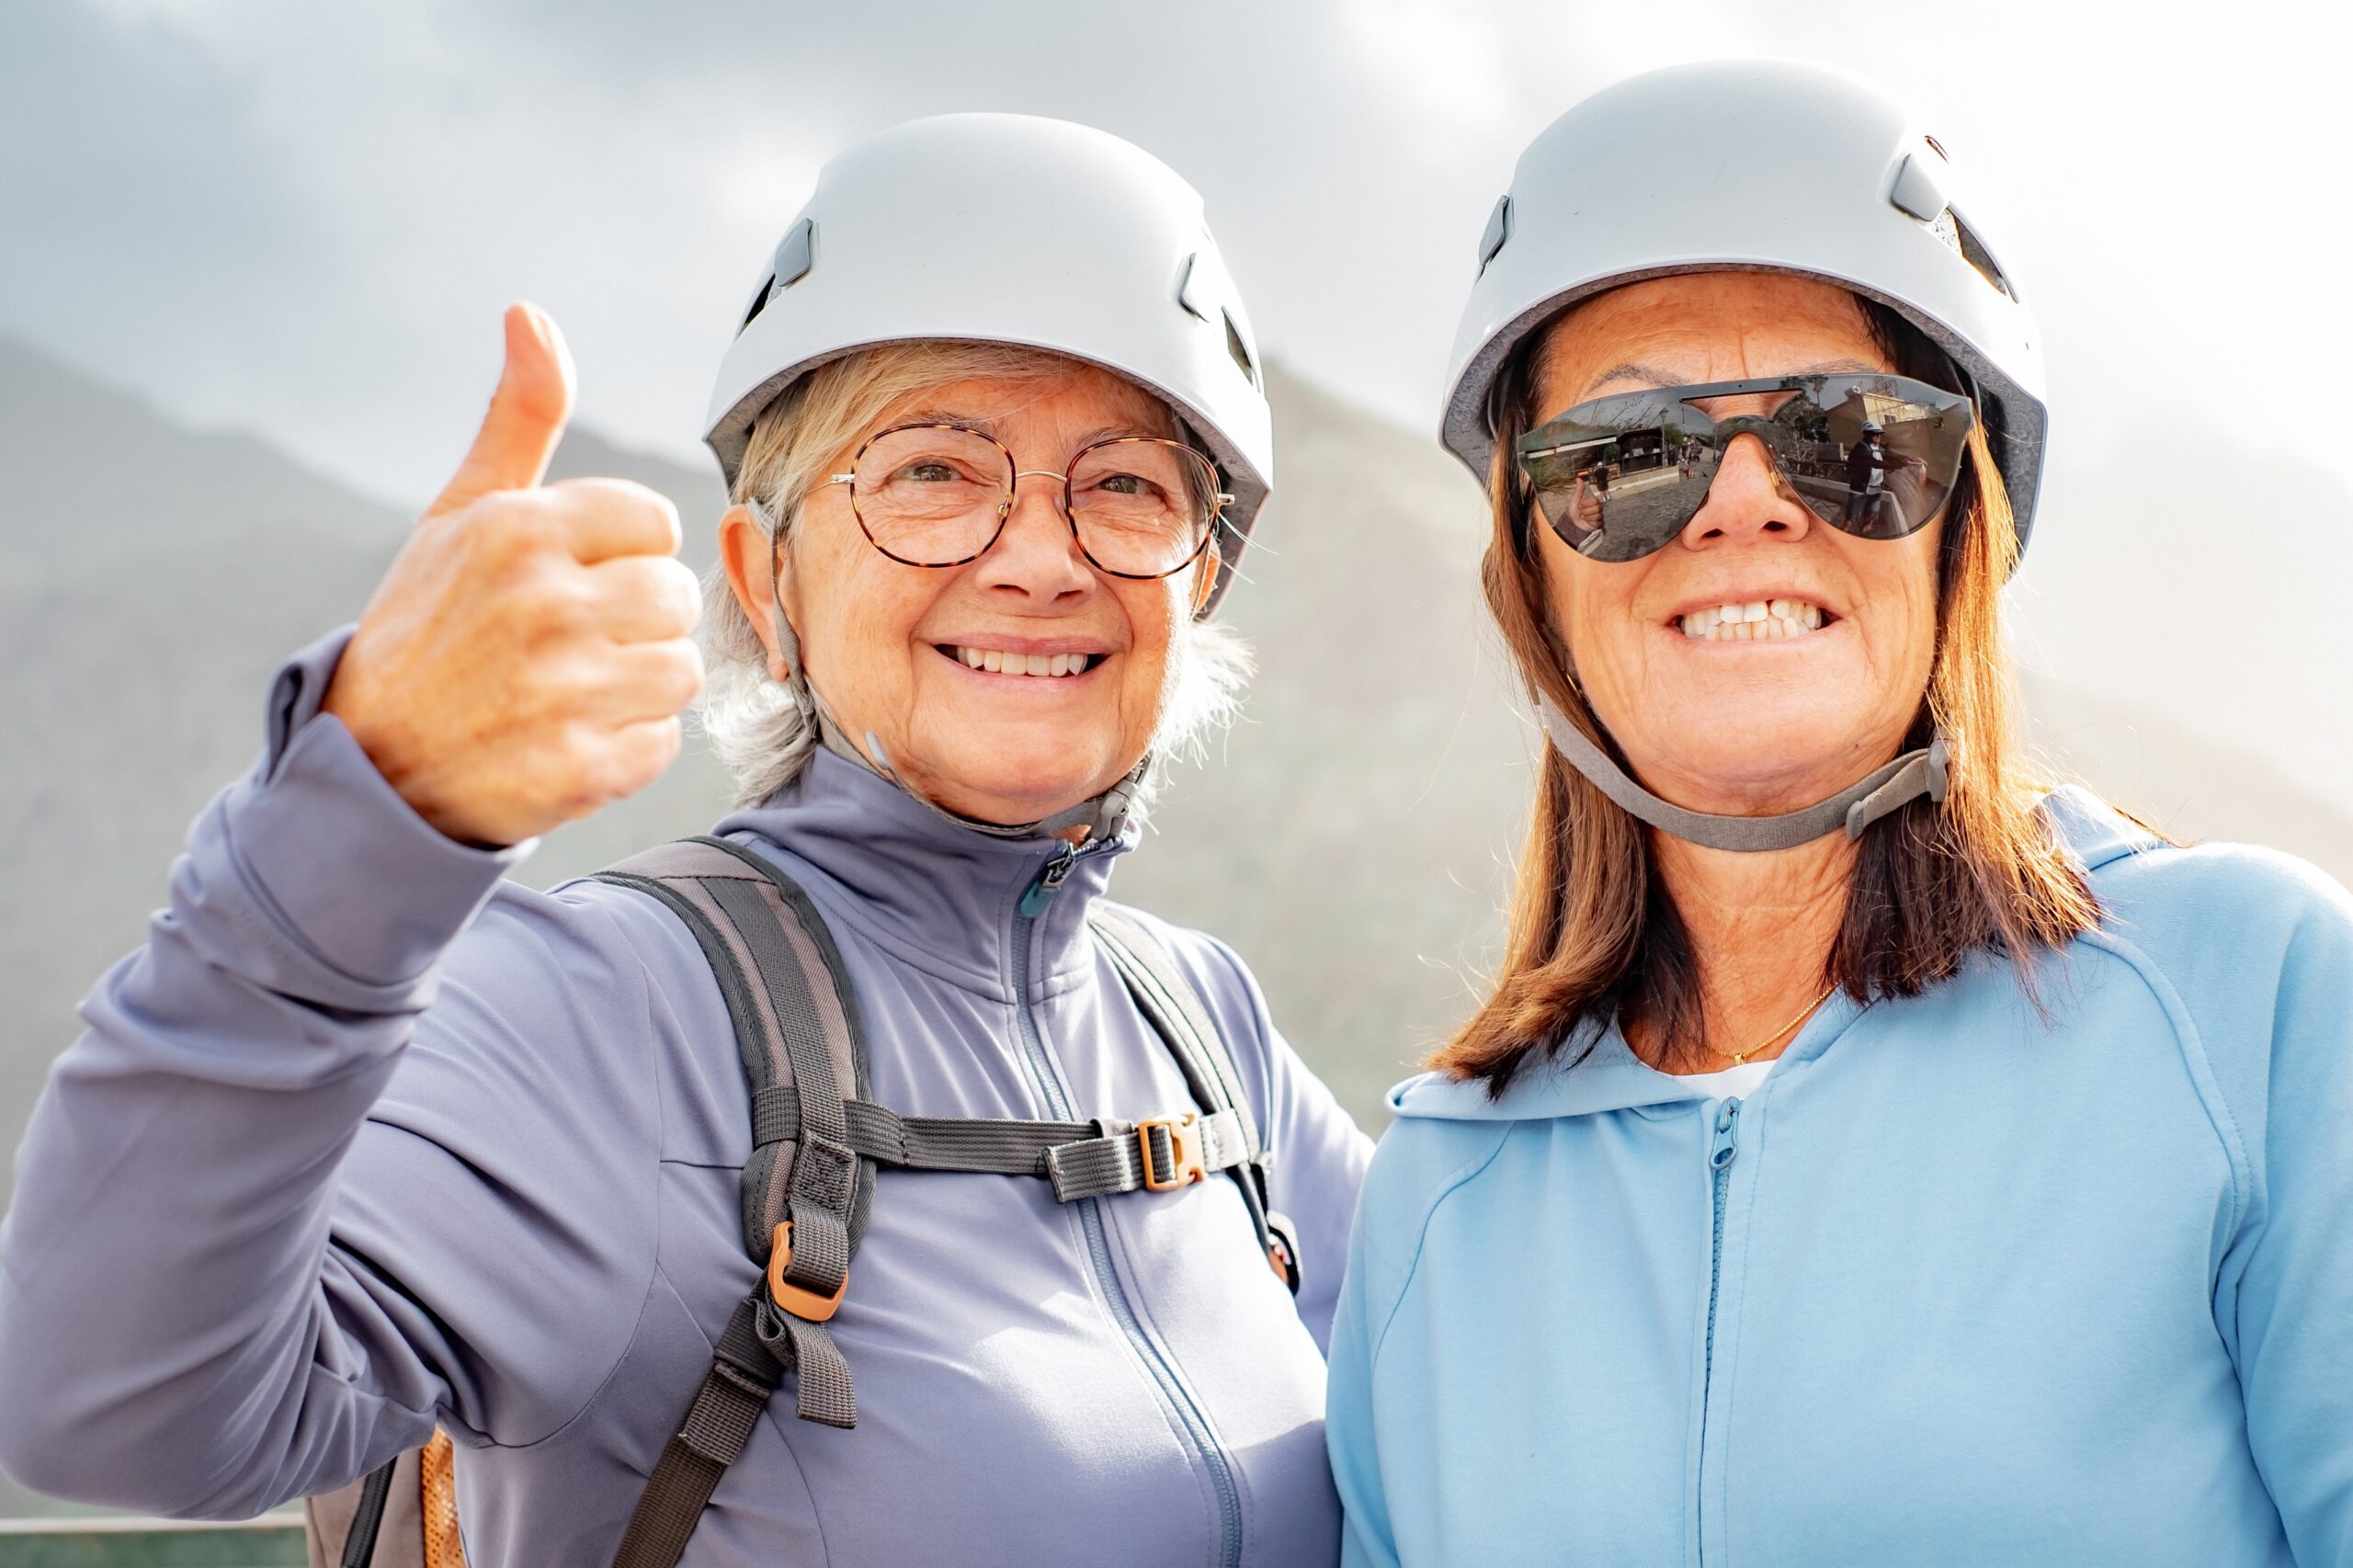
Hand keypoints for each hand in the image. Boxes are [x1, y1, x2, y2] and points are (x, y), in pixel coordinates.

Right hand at [324, 304, 703, 846]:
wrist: (367, 766)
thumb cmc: (427, 628)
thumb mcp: (459, 514)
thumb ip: (516, 418)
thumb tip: (531, 313)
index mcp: (517, 530)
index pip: (655, 522)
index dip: (621, 556)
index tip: (572, 581)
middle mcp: (541, 604)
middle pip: (676, 596)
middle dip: (637, 622)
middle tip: (569, 645)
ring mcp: (560, 690)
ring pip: (682, 671)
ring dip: (638, 687)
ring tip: (571, 692)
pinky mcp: (576, 770)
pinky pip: (660, 745)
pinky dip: (624, 751)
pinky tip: (564, 741)